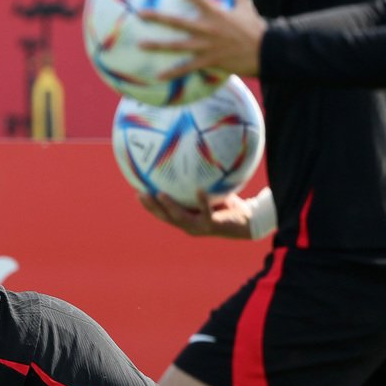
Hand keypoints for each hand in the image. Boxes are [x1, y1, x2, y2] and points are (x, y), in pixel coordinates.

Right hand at [139, 191, 253, 238]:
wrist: (248, 221)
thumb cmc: (227, 204)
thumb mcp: (210, 192)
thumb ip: (198, 183)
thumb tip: (190, 158)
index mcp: (185, 219)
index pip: (162, 214)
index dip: (149, 205)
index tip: (137, 192)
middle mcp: (189, 226)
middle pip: (165, 217)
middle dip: (152, 207)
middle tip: (140, 194)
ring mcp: (200, 227)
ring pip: (180, 218)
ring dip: (169, 207)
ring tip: (160, 194)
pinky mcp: (212, 225)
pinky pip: (206, 212)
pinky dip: (202, 201)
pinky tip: (199, 190)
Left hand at [142, 0, 265, 78]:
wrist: (266, 50)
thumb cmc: (255, 29)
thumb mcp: (246, 7)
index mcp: (214, 13)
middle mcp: (206, 28)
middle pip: (176, 21)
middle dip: (157, 17)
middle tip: (140, 13)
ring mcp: (206, 45)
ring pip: (176, 45)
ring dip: (158, 45)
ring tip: (141, 44)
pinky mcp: (209, 61)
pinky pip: (187, 68)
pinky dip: (173, 73)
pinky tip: (159, 77)